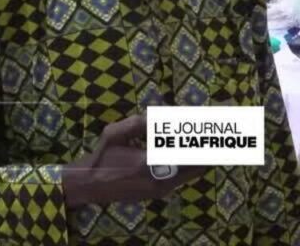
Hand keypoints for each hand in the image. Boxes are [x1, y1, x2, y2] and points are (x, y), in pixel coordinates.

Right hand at [62, 115, 205, 208]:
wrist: (91, 186)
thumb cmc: (101, 158)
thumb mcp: (113, 135)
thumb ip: (137, 124)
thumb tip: (158, 117)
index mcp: (147, 161)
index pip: (184, 149)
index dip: (200, 137)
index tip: (210, 125)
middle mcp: (159, 178)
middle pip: (196, 163)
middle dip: (208, 148)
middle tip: (218, 134)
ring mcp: (162, 188)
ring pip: (193, 172)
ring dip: (201, 157)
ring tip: (211, 143)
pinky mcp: (161, 193)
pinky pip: (183, 178)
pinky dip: (191, 165)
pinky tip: (193, 155)